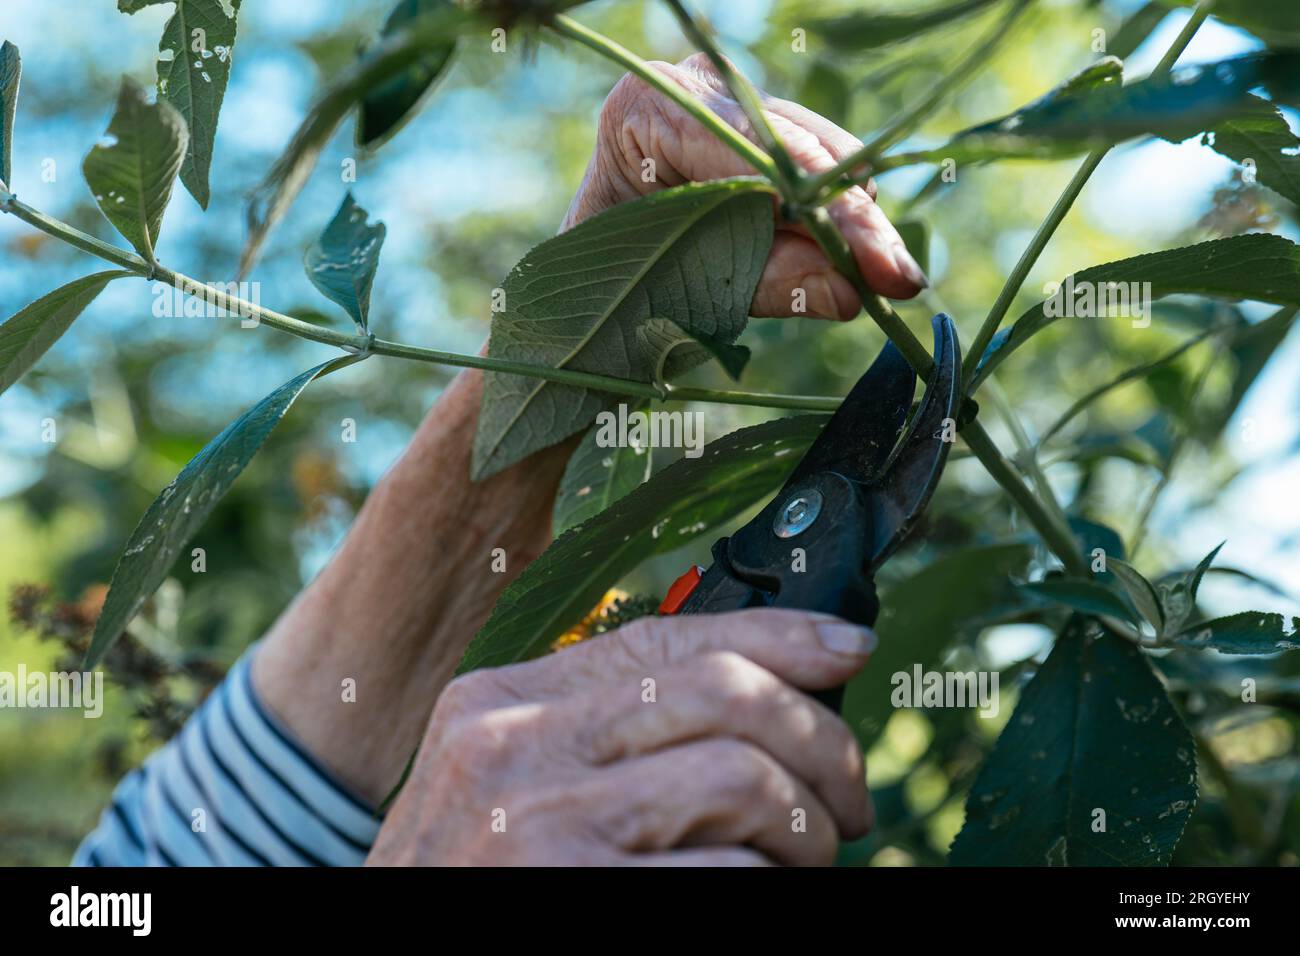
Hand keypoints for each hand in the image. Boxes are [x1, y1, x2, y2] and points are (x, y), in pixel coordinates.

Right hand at [366, 609, 876, 865]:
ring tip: (806, 861)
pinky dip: (768, 887)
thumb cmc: (477, 883)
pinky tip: (758, 896)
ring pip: (743, 776)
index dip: (776, 635)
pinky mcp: (571, 892)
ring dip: (807, 827)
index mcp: (500, 702)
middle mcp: (510, 746)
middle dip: (821, 741)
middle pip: (723, 693)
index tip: (846, 647)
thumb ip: (606, 736)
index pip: (663, 637)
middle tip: (849, 799)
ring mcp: (535, 825)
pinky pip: (729, 873)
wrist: (390, 950)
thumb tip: (756, 697)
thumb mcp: (511, 790)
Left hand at [563, 52, 927, 317]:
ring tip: (879, 282)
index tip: (881, 267)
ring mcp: (733, 109)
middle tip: (901, 283)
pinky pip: (820, 174)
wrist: (578, 290)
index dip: (829, 212)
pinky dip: (838, 224)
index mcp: (648, 109)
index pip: (761, 153)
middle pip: (804, 147)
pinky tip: (850, 265)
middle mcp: (698, 92)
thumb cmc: (604, 287)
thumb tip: (851, 292)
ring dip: (853, 224)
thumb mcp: (676, 288)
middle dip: (856, 219)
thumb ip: (760, 284)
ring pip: (824, 157)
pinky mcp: (762, 138)